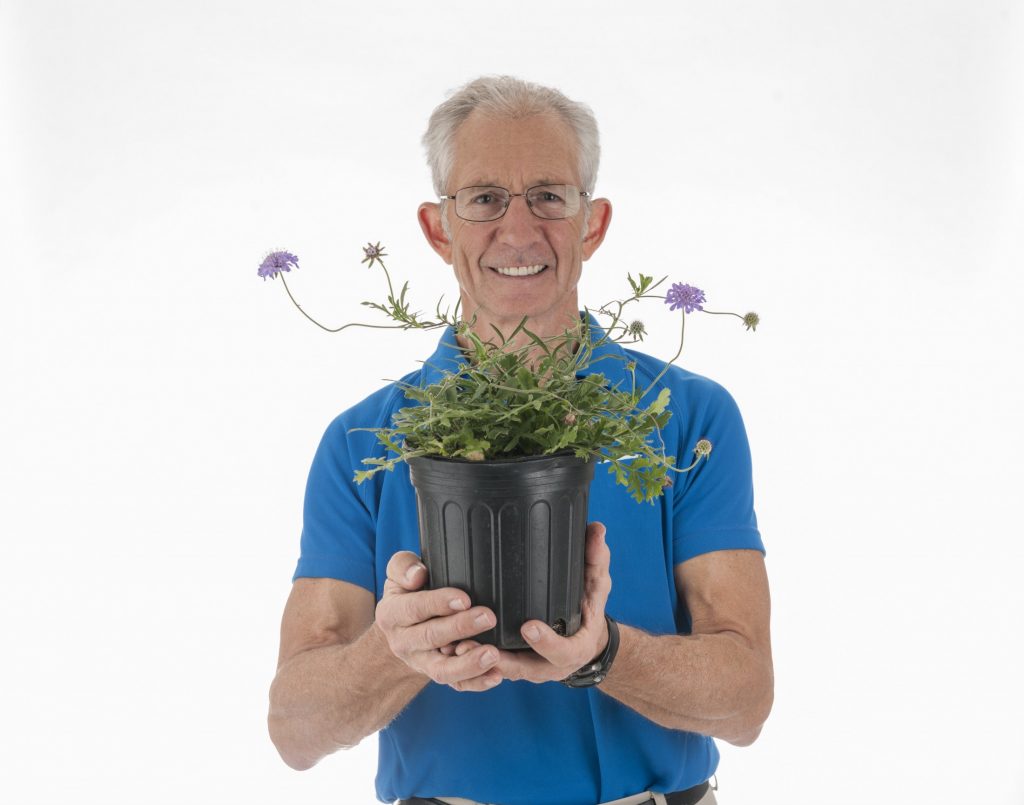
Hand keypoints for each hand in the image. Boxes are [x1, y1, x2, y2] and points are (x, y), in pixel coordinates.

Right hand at [374, 551, 502, 691]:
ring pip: (442, 670)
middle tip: (488, 617)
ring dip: (468, 664)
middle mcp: (403, 642)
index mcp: (392, 614)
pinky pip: (457, 684)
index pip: (414, 608)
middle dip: (460, 628)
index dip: (438, 604)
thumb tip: (417, 575)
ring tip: (493, 654)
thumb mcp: (398, 573)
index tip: (464, 599)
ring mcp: (421, 662)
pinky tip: (496, 676)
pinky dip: (477, 682)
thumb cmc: (408, 592)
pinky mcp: (438, 674)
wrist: (401, 628)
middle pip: (431, 637)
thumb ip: (403, 566)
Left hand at [457, 522, 612, 683]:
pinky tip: (451, 649)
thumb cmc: (588, 609)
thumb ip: (595, 559)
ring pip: (502, 671)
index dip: (546, 642)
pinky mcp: (512, 666)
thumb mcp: (596, 585)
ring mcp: (529, 669)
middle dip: (500, 660)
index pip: (563, 652)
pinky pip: (491, 671)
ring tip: (456, 646)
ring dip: (478, 662)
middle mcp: (550, 665)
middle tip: (474, 645)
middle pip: (524, 669)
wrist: (583, 640)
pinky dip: (472, 663)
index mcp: (574, 648)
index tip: (528, 627)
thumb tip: (597, 529)